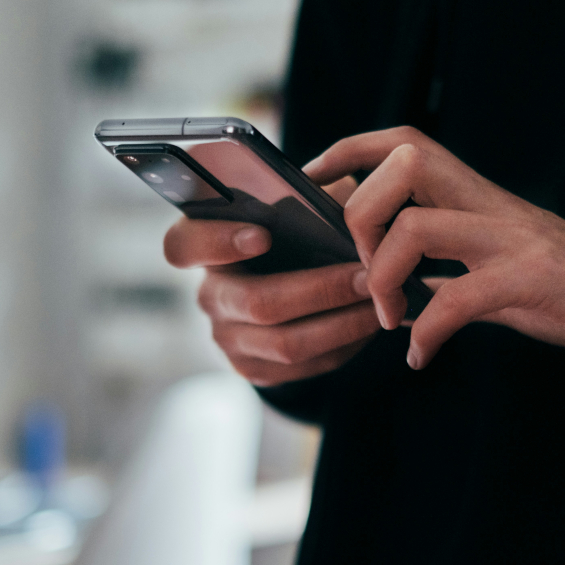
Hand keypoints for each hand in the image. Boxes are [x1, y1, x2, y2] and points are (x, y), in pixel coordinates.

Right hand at [163, 178, 381, 385]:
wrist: (291, 285)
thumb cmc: (295, 233)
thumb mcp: (296, 205)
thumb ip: (307, 197)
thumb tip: (341, 200)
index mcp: (205, 245)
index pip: (183, 245)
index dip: (217, 242)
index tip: (263, 235)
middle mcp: (209, 294)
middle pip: (256, 302)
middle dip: (320, 290)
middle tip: (367, 276)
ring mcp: (227, 337)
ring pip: (286, 343)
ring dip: (342, 323)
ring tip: (380, 302)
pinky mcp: (252, 368)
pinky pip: (302, 367)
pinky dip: (343, 346)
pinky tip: (368, 324)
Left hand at [304, 127, 564, 369]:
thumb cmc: (558, 286)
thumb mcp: (491, 264)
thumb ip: (442, 265)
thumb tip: (387, 282)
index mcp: (474, 194)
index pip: (403, 142)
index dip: (348, 151)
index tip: (312, 181)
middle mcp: (489, 202)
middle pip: (404, 163)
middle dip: (361, 214)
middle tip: (362, 271)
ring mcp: (512, 237)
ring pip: (418, 226)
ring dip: (385, 277)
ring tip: (389, 318)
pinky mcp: (532, 278)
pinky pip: (459, 298)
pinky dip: (428, 332)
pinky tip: (421, 356)